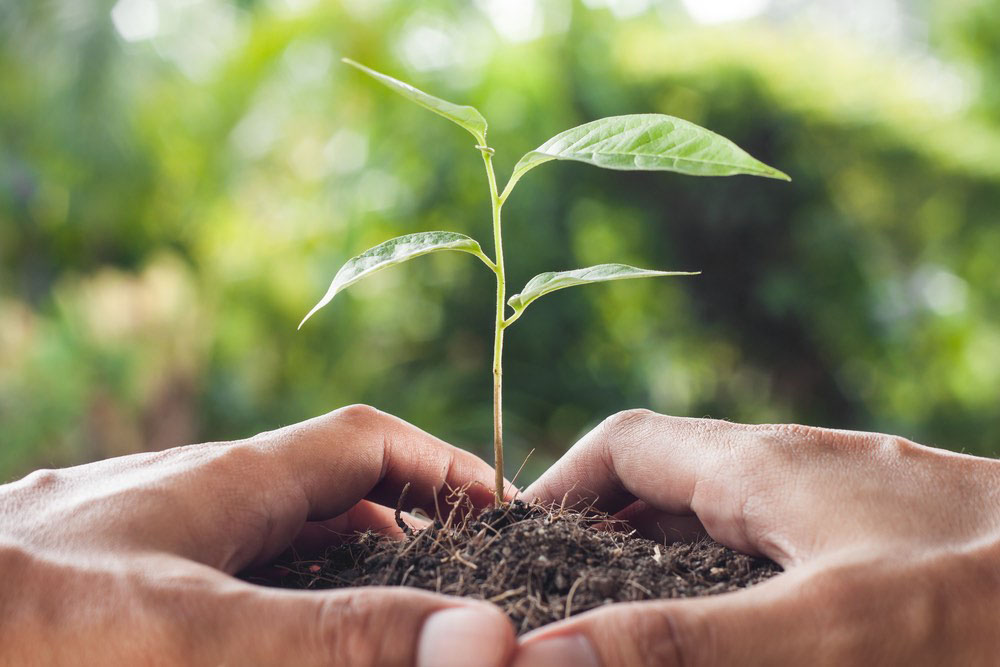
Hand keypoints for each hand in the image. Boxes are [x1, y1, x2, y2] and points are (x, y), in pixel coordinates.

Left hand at [0, 405, 514, 666]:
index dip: (438, 462)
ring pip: (251, 533)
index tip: (497, 505)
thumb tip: (483, 638)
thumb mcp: (198, 637)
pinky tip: (238, 630)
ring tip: (357, 613)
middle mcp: (178, 492)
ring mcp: (129, 531)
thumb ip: (337, 640)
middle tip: (440, 585)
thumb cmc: (34, 626)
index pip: (362, 440)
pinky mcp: (89, 576)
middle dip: (391, 523)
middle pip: (313, 487)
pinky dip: (248, 593)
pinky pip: (195, 572)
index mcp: (222, 480)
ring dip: (317, 564)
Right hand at [514, 410, 999, 665]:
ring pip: (723, 524)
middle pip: (666, 485)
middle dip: (602, 535)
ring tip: (630, 628)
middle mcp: (796, 473)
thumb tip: (546, 650)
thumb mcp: (824, 632)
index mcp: (762, 465)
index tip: (516, 548)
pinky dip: (730, 588)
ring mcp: (845, 508)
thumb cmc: (983, 605)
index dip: (559, 486)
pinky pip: (778, 556)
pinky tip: (739, 635)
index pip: (624, 444)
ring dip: (664, 566)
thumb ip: (684, 644)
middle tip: (561, 609)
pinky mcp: (885, 546)